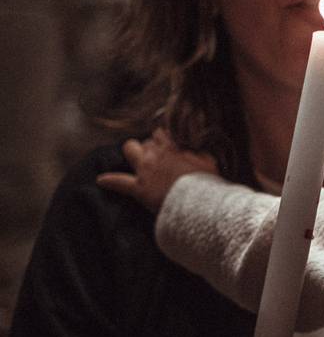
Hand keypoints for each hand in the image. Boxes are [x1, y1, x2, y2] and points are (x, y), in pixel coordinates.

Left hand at [97, 128, 217, 212]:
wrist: (197, 202)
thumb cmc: (206, 182)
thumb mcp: (209, 159)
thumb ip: (199, 147)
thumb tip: (196, 140)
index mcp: (173, 146)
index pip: (161, 133)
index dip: (164, 139)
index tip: (168, 145)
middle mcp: (156, 154)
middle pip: (147, 141)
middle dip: (150, 146)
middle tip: (158, 156)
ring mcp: (145, 170)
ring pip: (130, 149)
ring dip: (133, 151)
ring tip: (136, 156)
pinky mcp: (139, 188)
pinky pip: (119, 182)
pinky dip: (110, 181)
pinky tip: (101, 180)